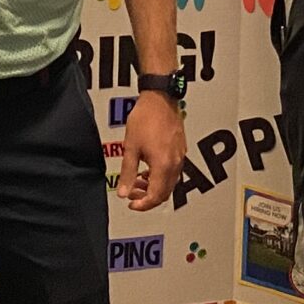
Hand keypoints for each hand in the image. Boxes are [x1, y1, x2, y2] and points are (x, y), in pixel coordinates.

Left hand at [120, 90, 185, 212]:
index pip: (155, 196)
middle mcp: (175, 164)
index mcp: (163, 165)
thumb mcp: (131, 147)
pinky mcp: (180, 150)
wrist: (160, 98)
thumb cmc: (146, 117)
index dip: (142, 205)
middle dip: (147, 198)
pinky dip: (160, 177)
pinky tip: (148, 170)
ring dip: (153, 187)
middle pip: (164, 193)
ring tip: (137, 181)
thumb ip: (127, 172)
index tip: (131, 204)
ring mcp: (180, 157)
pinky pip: (173, 172)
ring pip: (169, 183)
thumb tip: (123, 191)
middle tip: (131, 193)